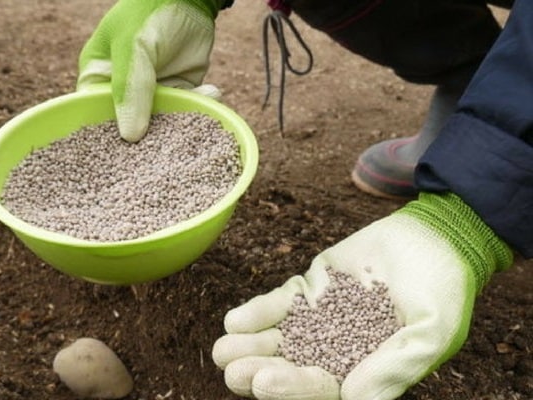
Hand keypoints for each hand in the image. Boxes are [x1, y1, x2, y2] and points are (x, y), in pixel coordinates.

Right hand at [78, 0, 220, 141]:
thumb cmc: (149, 11)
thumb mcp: (134, 47)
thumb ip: (130, 88)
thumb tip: (129, 136)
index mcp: (98, 76)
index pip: (94, 116)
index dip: (106, 139)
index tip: (126, 155)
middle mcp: (123, 90)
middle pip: (129, 127)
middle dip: (148, 139)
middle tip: (167, 147)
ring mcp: (152, 93)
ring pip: (162, 122)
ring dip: (181, 122)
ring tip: (199, 114)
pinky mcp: (179, 90)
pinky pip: (186, 109)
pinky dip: (201, 105)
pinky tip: (213, 91)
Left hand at [212, 193, 512, 399]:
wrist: (435, 238)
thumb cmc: (442, 290)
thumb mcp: (431, 334)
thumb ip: (394, 366)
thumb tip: (353, 398)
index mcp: (364, 372)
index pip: (323, 388)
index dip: (295, 388)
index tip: (266, 383)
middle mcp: (337, 351)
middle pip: (293, 368)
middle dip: (262, 372)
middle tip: (234, 372)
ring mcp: (319, 321)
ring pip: (280, 339)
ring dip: (251, 346)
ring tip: (222, 350)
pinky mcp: (310, 291)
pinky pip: (280, 304)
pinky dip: (259, 312)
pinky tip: (234, 321)